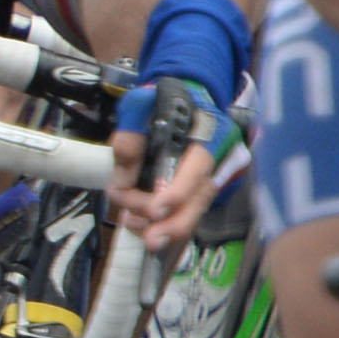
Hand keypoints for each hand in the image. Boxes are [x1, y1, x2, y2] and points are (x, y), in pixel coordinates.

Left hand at [108, 77, 239, 253]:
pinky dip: (162, 221)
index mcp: (207, 132)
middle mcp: (217, 157)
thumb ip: (129, 137)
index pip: (198, 166)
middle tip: (150, 240)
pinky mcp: (199, 187)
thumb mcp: (139, 106)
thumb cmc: (160, 100)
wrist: (182, 96)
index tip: (155, 209)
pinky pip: (185, 210)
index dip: (179, 191)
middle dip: (176, 223)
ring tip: (129, 222)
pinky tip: (136, 222)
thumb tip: (122, 178)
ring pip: (194, 208)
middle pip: (202, 196)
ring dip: (162, 223)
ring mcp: (211, 174)